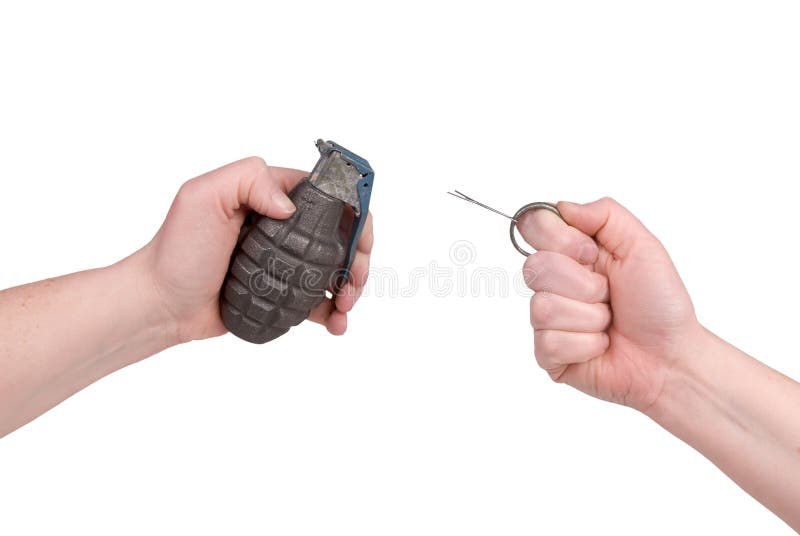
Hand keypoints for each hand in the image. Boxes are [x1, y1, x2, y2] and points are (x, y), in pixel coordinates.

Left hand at [140, 157, 372, 342]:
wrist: (160, 304)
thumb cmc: (176, 251)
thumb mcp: (201, 197)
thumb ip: (248, 180)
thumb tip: (290, 205)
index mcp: (270, 196)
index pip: (328, 194)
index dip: (354, 213)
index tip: (360, 240)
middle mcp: (282, 225)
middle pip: (339, 235)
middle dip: (359, 256)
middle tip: (356, 280)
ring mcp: (283, 261)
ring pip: (333, 269)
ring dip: (351, 286)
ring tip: (345, 306)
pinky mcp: (280, 291)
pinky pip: (315, 299)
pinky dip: (332, 311)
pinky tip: (335, 322)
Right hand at [519, 197, 699, 411]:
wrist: (671, 357)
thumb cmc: (660, 304)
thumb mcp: (642, 246)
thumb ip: (604, 214)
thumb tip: (562, 207)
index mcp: (572, 252)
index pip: (533, 226)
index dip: (559, 239)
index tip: (590, 252)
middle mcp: (554, 283)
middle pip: (534, 267)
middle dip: (583, 283)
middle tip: (608, 293)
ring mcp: (548, 320)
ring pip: (542, 307)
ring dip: (589, 317)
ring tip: (608, 322)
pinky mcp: (548, 355)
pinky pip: (549, 342)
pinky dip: (586, 344)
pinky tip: (601, 345)